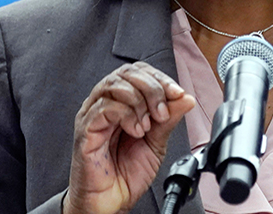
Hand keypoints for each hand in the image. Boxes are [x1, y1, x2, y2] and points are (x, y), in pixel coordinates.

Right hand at [65, 62, 194, 213]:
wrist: (110, 203)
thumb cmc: (126, 174)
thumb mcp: (156, 143)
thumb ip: (168, 118)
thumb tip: (186, 98)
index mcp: (122, 102)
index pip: (139, 72)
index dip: (160, 78)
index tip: (178, 94)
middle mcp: (105, 103)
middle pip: (128, 73)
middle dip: (153, 88)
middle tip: (163, 112)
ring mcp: (92, 114)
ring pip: (115, 84)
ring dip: (140, 102)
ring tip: (147, 126)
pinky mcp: (85, 129)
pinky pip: (104, 107)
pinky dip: (127, 115)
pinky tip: (135, 131)